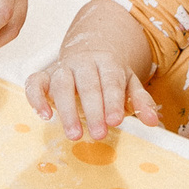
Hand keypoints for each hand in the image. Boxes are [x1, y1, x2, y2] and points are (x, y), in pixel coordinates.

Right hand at [27, 43, 159, 142]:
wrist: (90, 54)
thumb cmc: (110, 77)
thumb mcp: (129, 85)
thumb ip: (141, 102)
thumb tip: (153, 121)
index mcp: (107, 62)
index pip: (110, 80)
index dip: (112, 101)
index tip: (116, 121)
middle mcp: (83, 62)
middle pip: (86, 84)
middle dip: (92, 110)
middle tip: (99, 134)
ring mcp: (62, 67)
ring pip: (61, 83)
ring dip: (66, 110)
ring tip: (75, 134)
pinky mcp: (44, 75)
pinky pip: (35, 82)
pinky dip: (36, 98)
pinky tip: (45, 115)